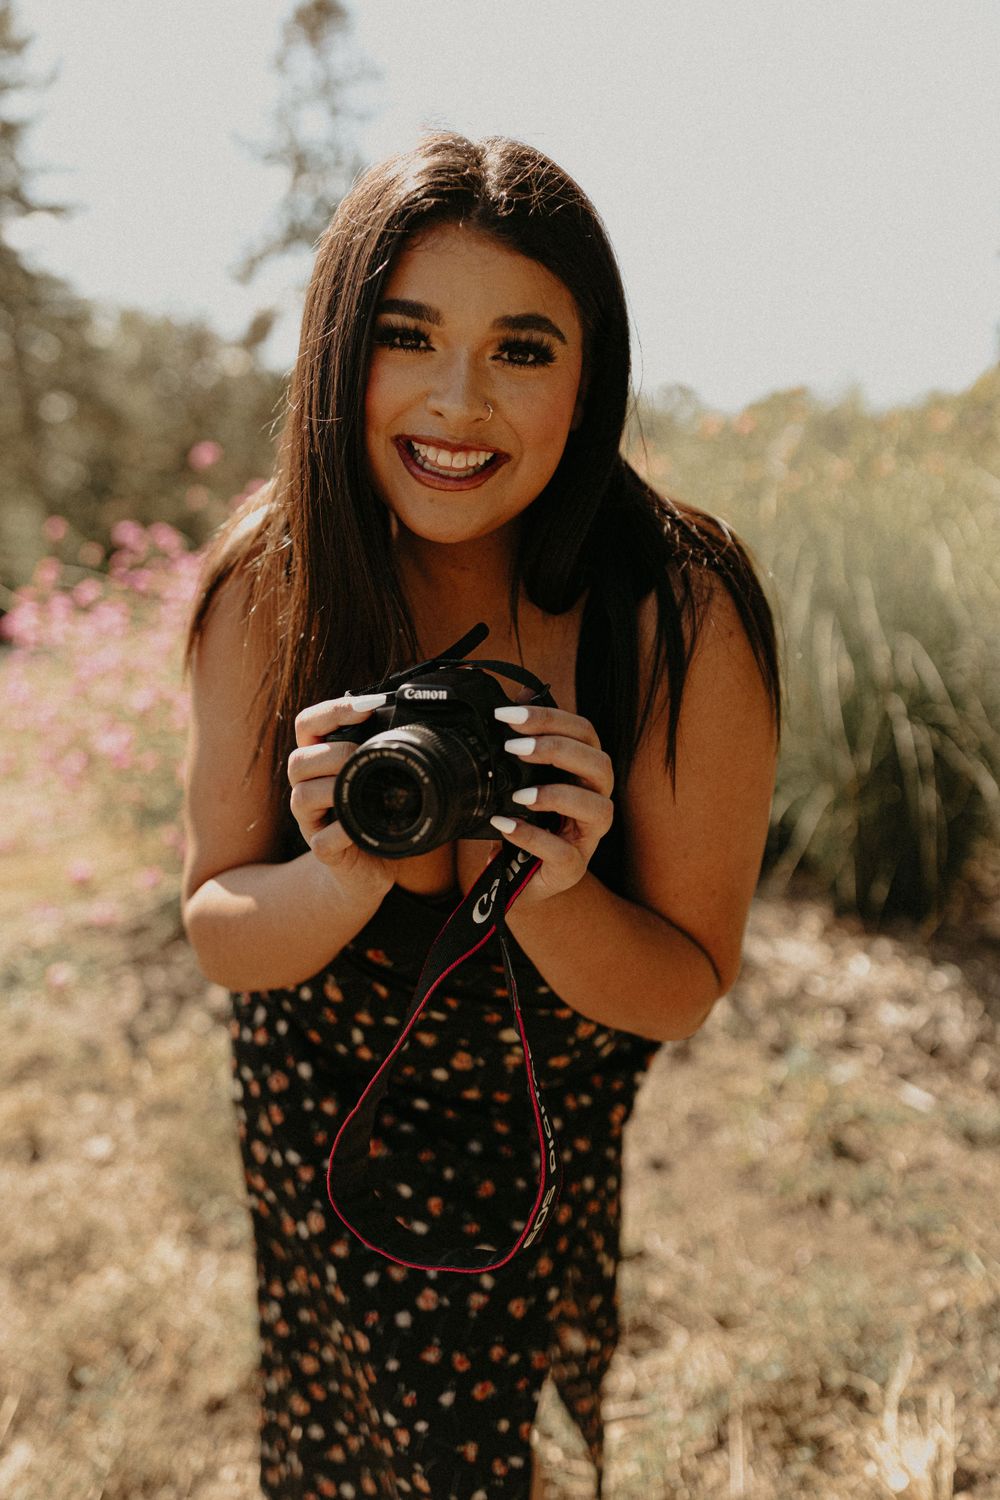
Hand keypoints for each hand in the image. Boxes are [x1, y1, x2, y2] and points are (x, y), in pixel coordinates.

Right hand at [288, 694, 396, 899]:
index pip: (309, 724)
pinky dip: (342, 833)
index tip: (369, 707)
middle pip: (299, 759)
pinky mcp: (321, 849)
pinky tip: (360, 829)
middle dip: (333, 753)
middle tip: (363, 755)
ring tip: (362, 790)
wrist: (375, 866)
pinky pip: (321, 839)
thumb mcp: (386, 776)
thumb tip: (423, 720)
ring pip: (302, 795)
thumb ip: (389, 750)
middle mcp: (308, 786)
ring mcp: (311, 819)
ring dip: (333, 789)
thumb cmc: (380, 813)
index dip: (332, 711)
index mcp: (322, 760)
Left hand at [489, 701, 614, 907]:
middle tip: (514, 747)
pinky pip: (563, 853)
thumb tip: (517, 696)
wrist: (512, 879)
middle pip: (600, 764)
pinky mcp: (572, 868)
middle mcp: (594, 799)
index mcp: (583, 771)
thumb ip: (521, 744)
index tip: (508, 714)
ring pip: (598, 808)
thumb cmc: (522, 820)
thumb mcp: (517, 779)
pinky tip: (506, 825)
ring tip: (519, 795)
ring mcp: (587, 836)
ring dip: (558, 795)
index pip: (583, 733)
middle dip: (558, 749)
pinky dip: (534, 837)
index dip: (550, 718)